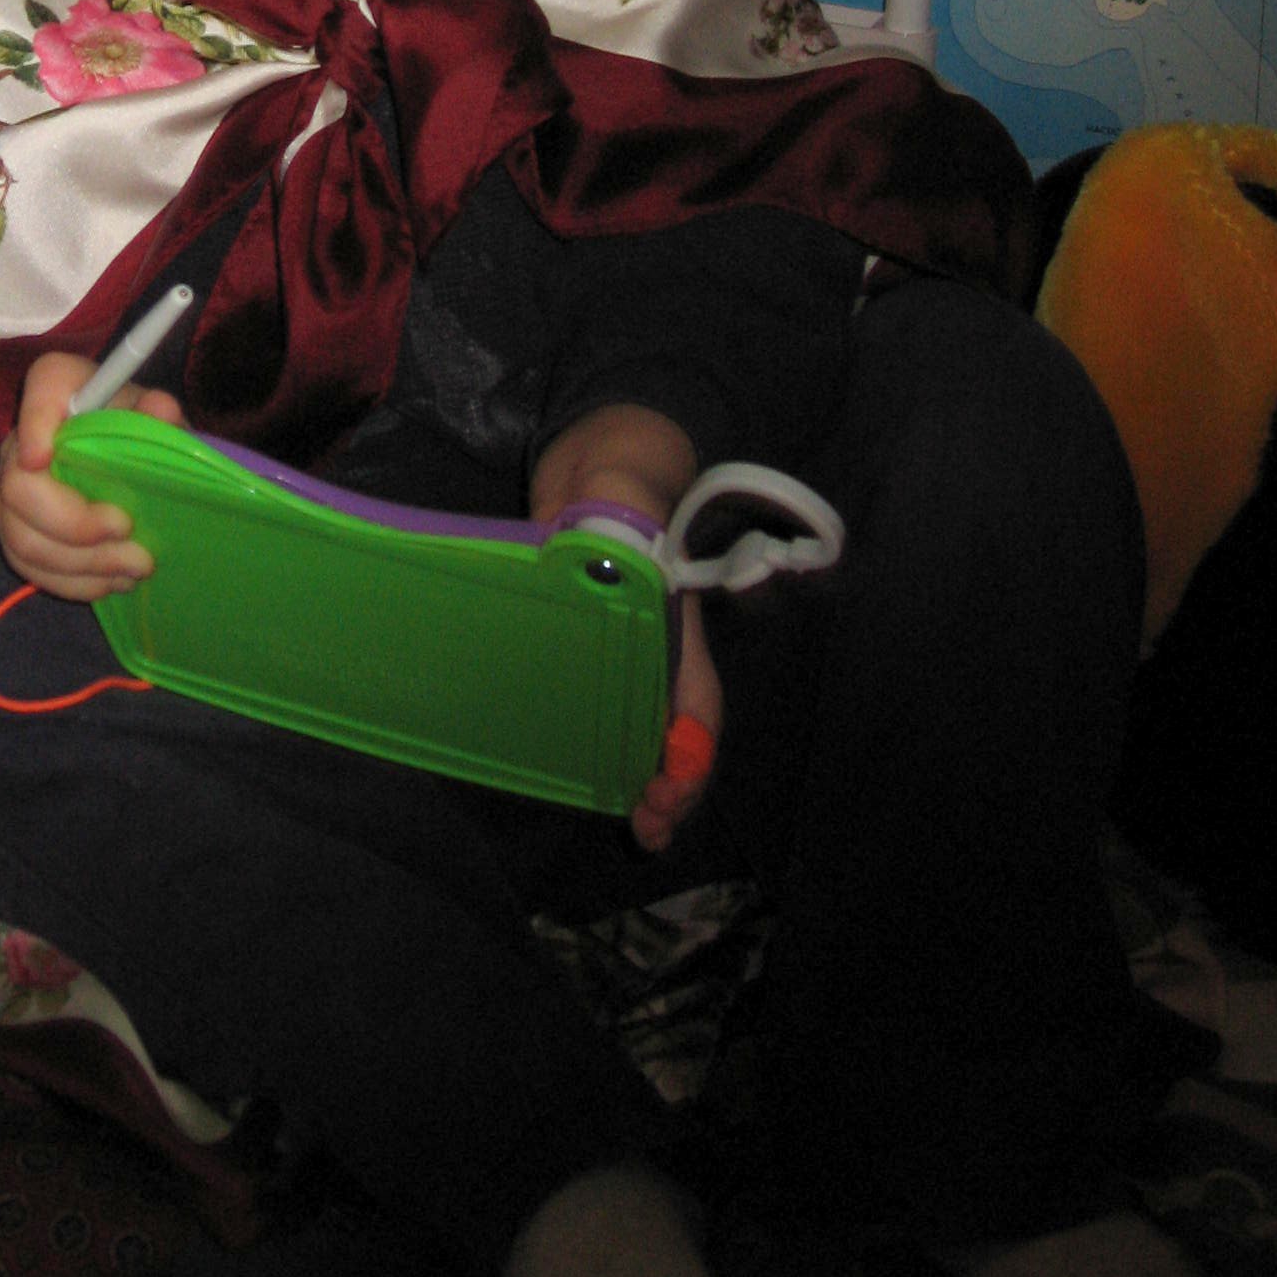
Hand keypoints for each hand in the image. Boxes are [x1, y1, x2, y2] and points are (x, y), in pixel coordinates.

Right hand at [0, 352, 185, 601]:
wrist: (87, 456)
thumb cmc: (123, 424)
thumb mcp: (145, 411)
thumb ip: (156, 410)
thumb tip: (163, 411)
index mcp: (57, 389)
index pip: (40, 386)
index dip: (35, 423)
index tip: (42, 457)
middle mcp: (20, 441)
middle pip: (19, 487)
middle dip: (76, 522)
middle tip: (127, 530)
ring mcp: (7, 493)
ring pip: (24, 539)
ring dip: (83, 563)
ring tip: (135, 566)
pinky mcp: (12, 534)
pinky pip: (30, 568)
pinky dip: (75, 582)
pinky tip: (113, 581)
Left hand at [531, 400, 719, 851]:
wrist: (600, 449)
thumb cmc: (623, 468)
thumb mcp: (622, 479)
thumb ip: (618, 500)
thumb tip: (606, 535)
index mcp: (672, 614)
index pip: (695, 692)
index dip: (691, 745)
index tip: (672, 781)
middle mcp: (654, 641)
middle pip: (677, 725)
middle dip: (673, 782)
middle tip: (649, 827)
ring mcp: (620, 645)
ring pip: (642, 725)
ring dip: (641, 774)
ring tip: (636, 824)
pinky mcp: (581, 642)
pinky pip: (599, 705)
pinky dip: (599, 745)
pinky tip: (582, 776)